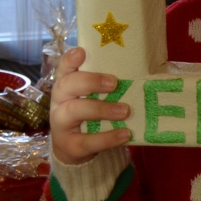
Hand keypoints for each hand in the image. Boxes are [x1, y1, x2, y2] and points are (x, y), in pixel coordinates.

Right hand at [48, 47, 132, 165]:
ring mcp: (61, 124)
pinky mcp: (69, 145)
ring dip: (101, 109)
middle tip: (114, 83)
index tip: (81, 52)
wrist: (73, 148)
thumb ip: (105, 84)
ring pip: (75, 111)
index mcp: (65, 85)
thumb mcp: (92, 96)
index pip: (63, 68)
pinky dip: (107, 138)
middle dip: (90, 82)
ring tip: (125, 110)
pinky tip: (125, 133)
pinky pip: (87, 141)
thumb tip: (141, 70)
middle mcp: (59, 101)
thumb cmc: (88, 113)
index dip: (69, 60)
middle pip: (66, 86)